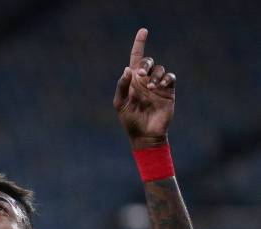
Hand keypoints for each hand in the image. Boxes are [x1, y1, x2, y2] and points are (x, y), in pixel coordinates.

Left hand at [113, 29, 175, 149]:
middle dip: (145, 64)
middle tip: (140, 75)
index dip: (139, 44)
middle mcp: (145, 80)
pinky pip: (170, 78)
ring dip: (155, 75)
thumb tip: (128, 69)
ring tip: (151, 88)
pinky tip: (159, 88)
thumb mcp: (120, 104)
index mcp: (132, 81)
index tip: (143, 31)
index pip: (136, 58)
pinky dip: (165, 79)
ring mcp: (157, 86)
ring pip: (160, 69)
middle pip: (148, 61)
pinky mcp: (168, 92)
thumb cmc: (130, 120)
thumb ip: (122, 86)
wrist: (145, 135)